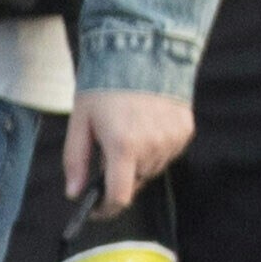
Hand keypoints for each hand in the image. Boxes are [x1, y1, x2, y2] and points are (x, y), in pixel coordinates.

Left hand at [67, 89, 193, 218]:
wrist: (142, 51)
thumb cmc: (105, 86)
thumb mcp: (81, 121)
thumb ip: (76, 160)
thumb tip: (74, 193)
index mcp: (123, 147)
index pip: (120, 196)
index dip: (106, 208)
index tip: (96, 209)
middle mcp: (152, 147)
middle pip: (135, 181)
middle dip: (120, 175)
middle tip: (109, 149)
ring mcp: (172, 139)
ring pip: (153, 168)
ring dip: (139, 161)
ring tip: (129, 132)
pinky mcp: (185, 130)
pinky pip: (168, 152)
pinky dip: (156, 148)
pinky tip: (147, 125)